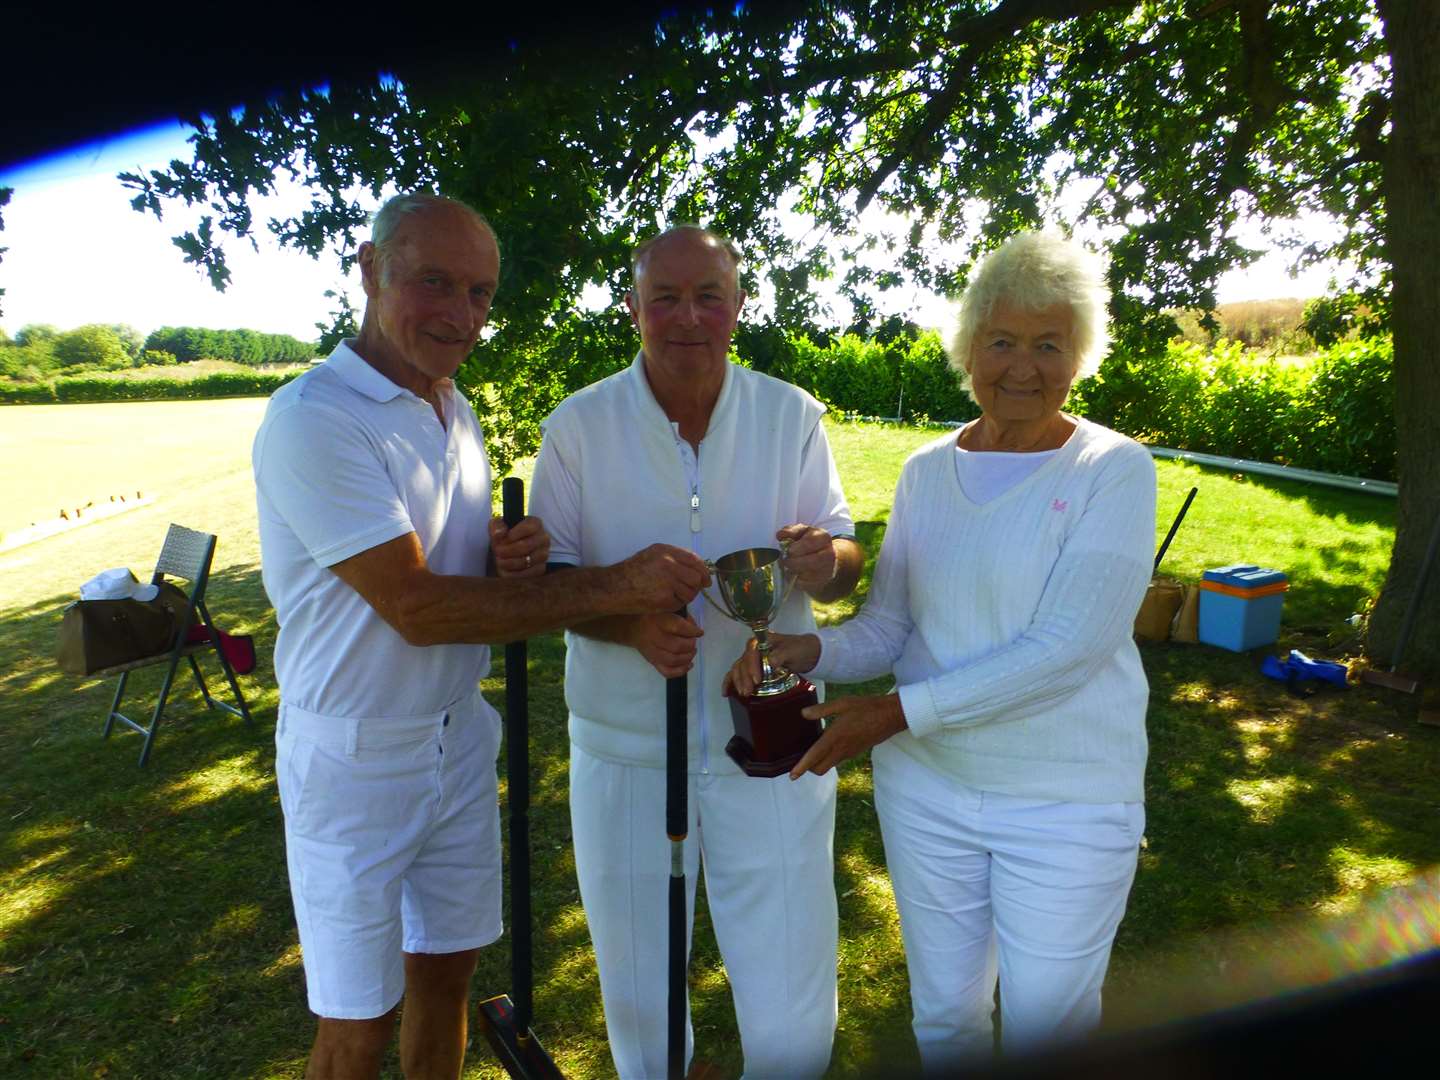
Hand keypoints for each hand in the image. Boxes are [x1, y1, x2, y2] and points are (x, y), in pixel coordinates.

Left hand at [489, 515, 549, 577]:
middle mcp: (543, 538)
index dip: (512, 535)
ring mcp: (544, 554)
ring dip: (508, 563)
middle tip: (497, 551)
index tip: (502, 539)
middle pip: (526, 546)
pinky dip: (513, 574)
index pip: (528, 528)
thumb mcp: (498, 526)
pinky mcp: (540, 568)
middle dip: (507, 550)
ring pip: (526, 561)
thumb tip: (499, 533)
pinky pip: (527, 574)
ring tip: (499, 561)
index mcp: (535, 524)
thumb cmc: (505, 535)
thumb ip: (497, 526)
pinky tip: (505, 569)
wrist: (509, 549)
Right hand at [610, 544, 710, 612]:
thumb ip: (672, 558)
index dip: (703, 571)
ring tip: (670, 595)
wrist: (613, 588)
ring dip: (685, 597)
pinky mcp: (665, 598)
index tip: (706, 579)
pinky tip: (662, 601)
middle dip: (695, 586)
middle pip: (696, 577)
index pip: (694, 559)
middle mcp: (668, 563)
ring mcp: (667, 581)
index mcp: (665, 551)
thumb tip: (695, 568)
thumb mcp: (651, 555)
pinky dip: (675, 605)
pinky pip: (680, 603)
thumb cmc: (630, 573)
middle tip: (687, 590)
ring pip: (691, 592)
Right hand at [627, 612, 703, 677]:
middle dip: (690, 645)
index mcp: (657, 620)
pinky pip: (667, 671)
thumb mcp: (668, 609)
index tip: (699, 632)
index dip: (692, 631)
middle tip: (693, 641)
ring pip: (672, 660)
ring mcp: (652, 651)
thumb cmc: (656, 616)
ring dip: (687, 657)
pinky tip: (689, 664)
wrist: (634, 627)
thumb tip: (696, 630)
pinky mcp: (652, 662)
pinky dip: (681, 671)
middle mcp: (652, 636)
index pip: (677, 627)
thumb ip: (683, 617)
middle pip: (676, 646)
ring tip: (692, 651)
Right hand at [722, 631, 820, 697]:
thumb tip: (770, 662)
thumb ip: (781, 655)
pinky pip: (739, 674)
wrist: (809, 653)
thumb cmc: (801, 649)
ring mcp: (753, 659)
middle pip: (743, 662)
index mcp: (762, 641)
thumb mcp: (793, 651)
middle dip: (743, 678)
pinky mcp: (753, 669)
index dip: (752, 666)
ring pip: (739, 669)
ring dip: (738, 682)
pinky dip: (730, 682)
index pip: (751, 652)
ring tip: (744, 694)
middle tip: (748, 692)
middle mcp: (754, 649)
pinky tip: (726, 693)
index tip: (757, 680)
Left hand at [777, 523, 837, 593]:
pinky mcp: (820, 583)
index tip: (789, 550)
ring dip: (792, 571)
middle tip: (785, 560)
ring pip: (806, 575)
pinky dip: (794, 581)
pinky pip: (803, 585)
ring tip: (788, 566)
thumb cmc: (808, 542)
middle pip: (812, 561)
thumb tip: (780, 536)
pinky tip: (793, 574)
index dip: (798, 547)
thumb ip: (790, 531)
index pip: (811, 542)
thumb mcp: (800, 532)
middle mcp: (829, 555)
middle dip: (794, 562)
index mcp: (823, 538)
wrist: (823, 558)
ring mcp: (827, 571)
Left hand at [789, 693, 906, 778]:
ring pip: (830, 765)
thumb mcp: (843, 703)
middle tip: (799, 759)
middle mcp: (842, 749)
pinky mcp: (856, 752)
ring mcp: (850, 753)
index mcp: (836, 737)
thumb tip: (803, 714)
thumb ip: (822, 710)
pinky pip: (838, 760)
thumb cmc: (867, 707)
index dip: (802, 767)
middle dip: (809, 768)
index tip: (792, 775)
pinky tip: (827, 744)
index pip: (815, 756)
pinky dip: (829, 757)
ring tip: (810, 751)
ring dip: (819, 763)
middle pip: (820, 769)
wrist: (892, 716)